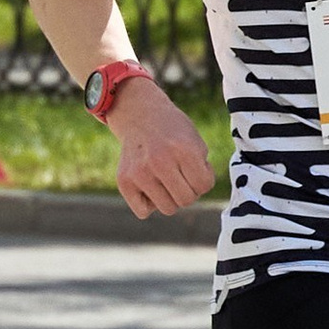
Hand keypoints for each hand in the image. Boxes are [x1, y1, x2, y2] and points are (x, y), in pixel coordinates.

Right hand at [108, 75, 215, 219]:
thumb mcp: (196, 143)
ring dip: (170, 198)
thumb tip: (196, 196)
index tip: (194, 168)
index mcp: (185, 150)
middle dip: (188, 190)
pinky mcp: (124, 181)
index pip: (204, 186)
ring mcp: (140, 172)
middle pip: (186, 200)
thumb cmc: (173, 132)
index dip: (203, 179)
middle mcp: (160, 161)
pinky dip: (149, 204)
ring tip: (165, 179)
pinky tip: (149, 186)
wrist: (140, 115)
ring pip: (167, 209)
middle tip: (180, 175)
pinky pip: (143, 212)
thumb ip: (202, 170)